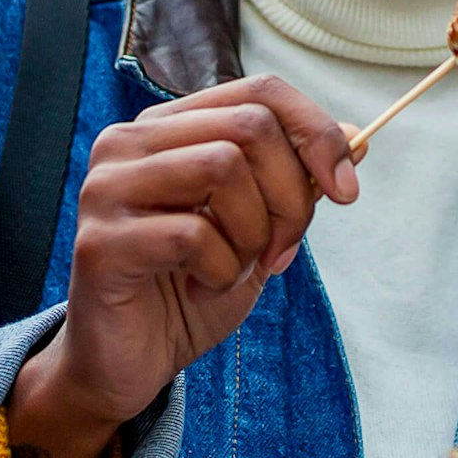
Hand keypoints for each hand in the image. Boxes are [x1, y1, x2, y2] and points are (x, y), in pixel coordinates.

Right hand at [6, 77, 356, 457]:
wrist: (125, 366)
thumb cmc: (188, 291)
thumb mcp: (259, 230)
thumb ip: (296, 179)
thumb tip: (357, 134)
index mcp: (168, 128)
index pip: (260, 91)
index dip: (316, 132)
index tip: (346, 190)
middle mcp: (129, 142)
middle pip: (250, 126)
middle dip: (291, 196)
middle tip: (281, 251)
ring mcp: (107, 187)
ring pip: (222, 167)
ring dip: (254, 233)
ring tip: (235, 269)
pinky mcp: (101, 241)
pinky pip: (194, 234)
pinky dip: (221, 270)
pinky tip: (201, 288)